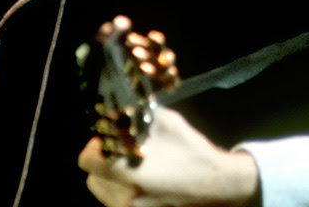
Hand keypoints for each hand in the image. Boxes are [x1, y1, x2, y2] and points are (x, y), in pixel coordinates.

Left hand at [78, 107, 258, 206]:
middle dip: (103, 162)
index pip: (88, 159)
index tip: (108, 139)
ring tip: (132, 169)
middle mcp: (126, 194)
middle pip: (92, 177)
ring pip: (104, 192)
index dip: (96, 145)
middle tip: (120, 153)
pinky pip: (119, 202)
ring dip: (111, 178)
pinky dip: (124, 191)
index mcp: (129, 170)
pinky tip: (143, 182)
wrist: (220, 184)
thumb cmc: (195, 153)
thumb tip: (118, 111)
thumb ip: (139, 116)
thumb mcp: (169, 124)